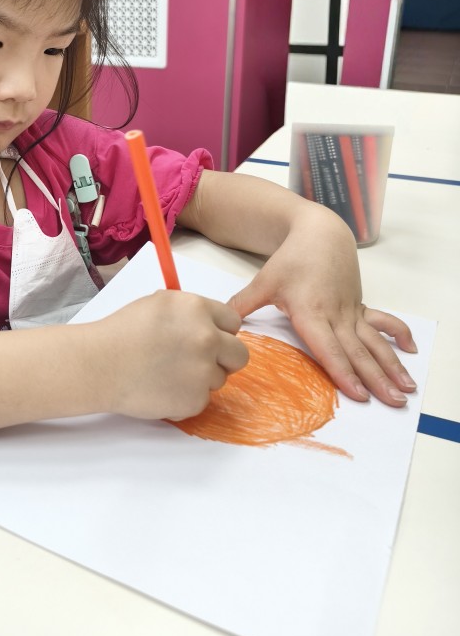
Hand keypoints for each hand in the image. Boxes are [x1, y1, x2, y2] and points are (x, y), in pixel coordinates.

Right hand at [97, 290, 248, 420]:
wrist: (100, 364)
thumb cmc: (121, 332)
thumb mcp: (158, 304)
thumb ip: (190, 312)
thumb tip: (208, 322)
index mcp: (198, 309)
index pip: (233, 322)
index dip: (221, 332)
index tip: (209, 339)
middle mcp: (207, 338)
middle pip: (239, 355)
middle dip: (223, 359)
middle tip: (199, 362)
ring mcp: (203, 371)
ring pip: (219, 379)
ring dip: (200, 379)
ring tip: (167, 374)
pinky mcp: (195, 400)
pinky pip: (201, 400)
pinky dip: (185, 398)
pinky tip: (161, 388)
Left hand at [227, 206, 416, 406]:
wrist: (319, 233)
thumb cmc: (291, 259)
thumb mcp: (264, 281)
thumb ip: (243, 304)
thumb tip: (223, 325)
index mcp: (312, 312)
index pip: (329, 348)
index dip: (343, 371)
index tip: (358, 393)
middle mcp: (336, 315)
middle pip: (358, 352)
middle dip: (375, 379)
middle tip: (393, 402)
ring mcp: (350, 311)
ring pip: (374, 342)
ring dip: (391, 365)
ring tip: (406, 388)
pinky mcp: (359, 306)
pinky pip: (381, 322)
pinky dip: (397, 334)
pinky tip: (410, 349)